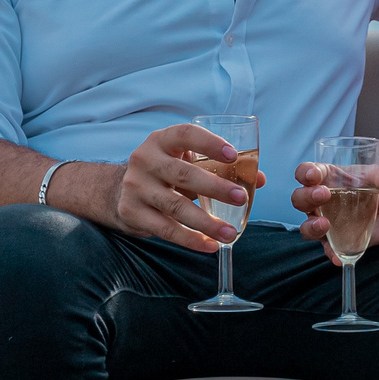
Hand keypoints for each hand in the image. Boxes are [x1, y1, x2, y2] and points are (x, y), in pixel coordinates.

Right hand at [110, 123, 261, 251]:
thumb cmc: (166, 173)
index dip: (209, 143)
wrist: (119, 191)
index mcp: (161, 141)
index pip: (185, 134)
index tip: (234, 156)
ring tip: (231, 233)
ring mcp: (136, 187)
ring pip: (176, 206)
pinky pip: (165, 229)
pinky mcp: (132, 212)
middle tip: (242, 198)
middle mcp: (145, 160)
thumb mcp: (187, 163)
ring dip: (207, 222)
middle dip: (215, 187)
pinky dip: (190, 239)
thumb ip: (220, 168)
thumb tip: (259, 179)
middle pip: (183, 174)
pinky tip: (210, 245)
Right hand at [289, 163, 378, 248]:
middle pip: (300, 199)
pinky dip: (331, 253)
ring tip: (324, 225)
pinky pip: (328, 249)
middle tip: (323, 195)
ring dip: (311, 226)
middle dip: (307, 197)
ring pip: (307, 226)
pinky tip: (338, 257)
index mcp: (327, 178)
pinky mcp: (335, 241)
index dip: (305, 173)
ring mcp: (325, 222)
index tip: (313, 175)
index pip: (306, 172)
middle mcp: (319, 201)